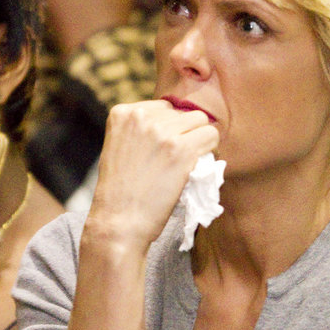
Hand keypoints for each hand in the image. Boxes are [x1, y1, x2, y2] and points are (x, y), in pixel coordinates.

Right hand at [87, 100, 219, 252]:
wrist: (119, 222)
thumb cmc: (120, 191)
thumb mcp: (120, 147)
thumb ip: (141, 129)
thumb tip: (179, 120)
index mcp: (122, 112)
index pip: (163, 107)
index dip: (168, 128)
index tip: (161, 150)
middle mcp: (140, 116)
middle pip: (182, 112)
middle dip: (184, 132)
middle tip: (176, 158)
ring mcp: (161, 131)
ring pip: (201, 120)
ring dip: (198, 139)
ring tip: (186, 161)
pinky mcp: (181, 149)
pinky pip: (211, 136)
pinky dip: (209, 150)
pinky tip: (195, 166)